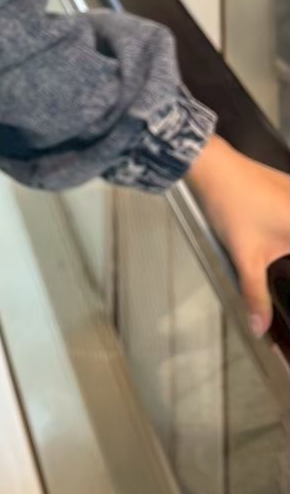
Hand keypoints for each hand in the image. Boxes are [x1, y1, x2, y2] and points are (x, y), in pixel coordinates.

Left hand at [188, 135, 289, 335]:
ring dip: (285, 246)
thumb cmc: (230, 206)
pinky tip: (278, 241)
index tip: (283, 271)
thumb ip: (255, 295)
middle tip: (276, 265)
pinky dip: (287, 232)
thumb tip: (260, 327)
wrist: (211, 166)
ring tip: (277, 256)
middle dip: (285, 260)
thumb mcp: (245, 257)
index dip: (288, 273)